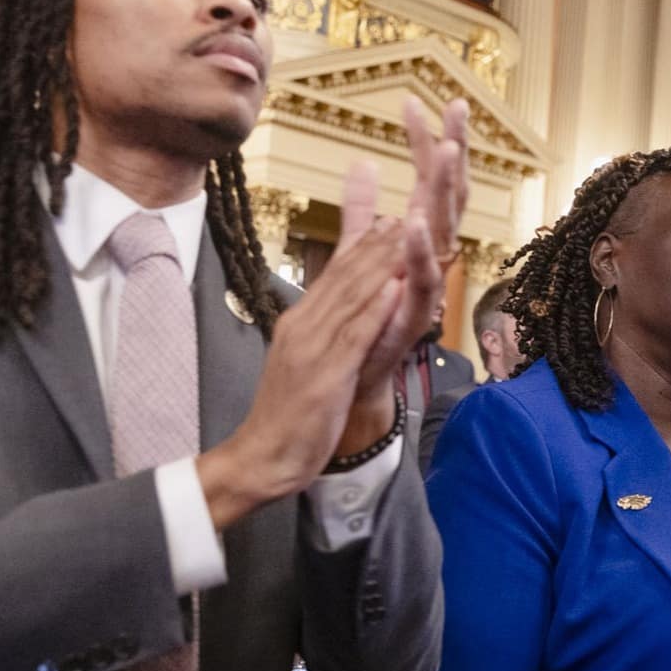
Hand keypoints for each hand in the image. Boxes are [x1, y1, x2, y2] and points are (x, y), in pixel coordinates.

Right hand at [195, 217, 407, 529]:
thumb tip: (340, 314)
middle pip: (344, 278)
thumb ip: (323, 335)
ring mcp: (312, 350)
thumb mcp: (306, 365)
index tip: (389, 221)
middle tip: (406, 214)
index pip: (334, 276)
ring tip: (407, 237)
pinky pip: (354, 337)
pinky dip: (376, 311)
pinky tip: (396, 288)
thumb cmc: (288, 416)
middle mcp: (303, 328)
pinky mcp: (325, 377)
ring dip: (381, 266)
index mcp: (299, 323)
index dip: (364, 247)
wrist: (262, 456)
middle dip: (376, 245)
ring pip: (351, 299)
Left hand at [332, 97, 467, 450]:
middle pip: (448, 197)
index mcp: (416, 241)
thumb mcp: (356, 253)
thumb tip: (361, 163)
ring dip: (445, 192)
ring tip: (446, 151)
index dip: (423, 143)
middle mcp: (429, 260)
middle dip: (454, 153)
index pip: (427, 182)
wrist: (352, 380)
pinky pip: (423, 282)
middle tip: (457, 109)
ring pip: (444, 232)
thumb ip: (360, 211)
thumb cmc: (361, 320)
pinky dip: (418, 253)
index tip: (414, 101)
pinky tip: (413, 221)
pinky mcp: (415, 318)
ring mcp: (426, 288)